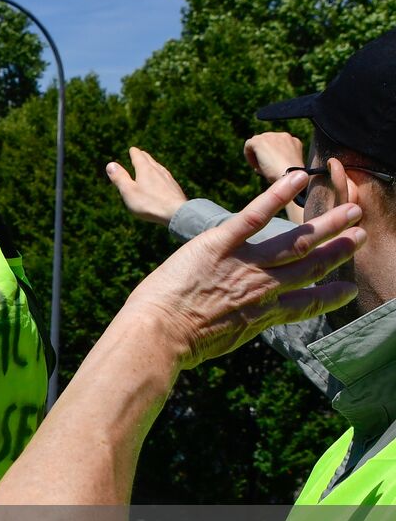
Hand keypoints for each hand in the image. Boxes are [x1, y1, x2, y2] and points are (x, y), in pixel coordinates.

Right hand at [106, 147, 187, 224]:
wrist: (176, 213)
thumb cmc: (150, 203)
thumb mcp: (129, 191)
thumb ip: (119, 178)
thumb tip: (110, 164)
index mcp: (145, 169)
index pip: (138, 156)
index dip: (134, 152)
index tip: (132, 149)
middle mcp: (158, 170)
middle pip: (150, 160)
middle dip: (144, 156)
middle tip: (141, 153)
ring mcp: (168, 179)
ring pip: (159, 168)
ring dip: (154, 165)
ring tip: (152, 165)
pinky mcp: (175, 188)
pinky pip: (166, 177)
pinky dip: (161, 175)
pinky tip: (163, 180)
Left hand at [123, 170, 362, 370]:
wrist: (159, 333)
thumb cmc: (178, 342)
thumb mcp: (220, 341)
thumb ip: (237, 326)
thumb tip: (237, 325)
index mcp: (262, 315)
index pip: (306, 304)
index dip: (330, 296)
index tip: (348, 289)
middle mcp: (262, 288)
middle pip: (310, 267)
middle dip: (338, 251)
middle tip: (361, 235)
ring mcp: (244, 264)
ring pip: (295, 242)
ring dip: (327, 225)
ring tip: (351, 211)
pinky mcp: (219, 243)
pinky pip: (253, 215)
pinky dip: (276, 195)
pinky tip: (297, 177)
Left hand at [244, 131, 305, 182]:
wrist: (290, 175)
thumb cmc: (290, 176)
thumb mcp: (287, 168)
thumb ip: (278, 161)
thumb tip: (264, 164)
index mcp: (293, 142)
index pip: (278, 145)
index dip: (273, 156)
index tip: (273, 167)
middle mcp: (284, 136)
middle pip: (267, 142)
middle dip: (264, 154)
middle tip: (265, 168)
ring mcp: (271, 136)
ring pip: (257, 143)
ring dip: (257, 155)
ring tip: (260, 168)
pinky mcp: (259, 140)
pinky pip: (249, 145)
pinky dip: (249, 156)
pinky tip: (255, 166)